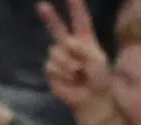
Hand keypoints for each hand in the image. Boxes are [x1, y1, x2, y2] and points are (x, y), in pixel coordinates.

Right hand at [38, 0, 115, 124]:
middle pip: (57, 28)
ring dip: (68, 63)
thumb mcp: (98, 60)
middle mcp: (69, 46)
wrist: (90, 99)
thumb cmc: (99, 79)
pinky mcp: (51, 70)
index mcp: (85, 40)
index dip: (76, 7)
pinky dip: (62, 73)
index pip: (80, 20)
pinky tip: (70, 79)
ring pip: (56, 51)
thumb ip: (84, 48)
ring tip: (78, 73)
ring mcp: (59, 57)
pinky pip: (52, 66)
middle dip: (50, 17)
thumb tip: (66, 43)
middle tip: (41, 5)